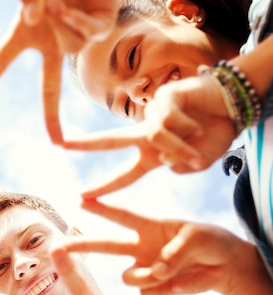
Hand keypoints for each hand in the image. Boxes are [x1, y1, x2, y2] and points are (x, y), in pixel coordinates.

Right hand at [0, 0, 124, 143]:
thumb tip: (31, 16)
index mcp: (26, 31)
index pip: (2, 61)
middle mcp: (50, 40)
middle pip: (50, 86)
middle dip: (52, 115)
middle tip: (56, 142)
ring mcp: (76, 36)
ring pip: (68, 43)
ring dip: (58, 21)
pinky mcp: (100, 27)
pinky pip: (87, 35)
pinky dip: (75, 23)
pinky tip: (66, 7)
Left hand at [64, 75, 235, 197]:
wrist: (232, 107)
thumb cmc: (215, 135)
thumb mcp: (198, 162)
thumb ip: (180, 166)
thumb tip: (162, 158)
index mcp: (151, 154)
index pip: (125, 175)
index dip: (105, 187)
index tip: (81, 197)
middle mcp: (147, 135)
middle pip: (111, 140)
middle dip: (86, 144)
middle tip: (61, 145)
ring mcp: (153, 115)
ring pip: (157, 136)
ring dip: (182, 146)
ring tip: (200, 145)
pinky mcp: (164, 97)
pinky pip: (171, 120)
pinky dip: (190, 127)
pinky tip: (199, 124)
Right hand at [64, 198, 250, 294]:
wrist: (224, 265)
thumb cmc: (208, 241)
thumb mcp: (196, 238)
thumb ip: (174, 252)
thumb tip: (157, 272)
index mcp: (149, 227)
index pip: (121, 216)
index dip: (102, 208)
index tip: (81, 200)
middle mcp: (140, 247)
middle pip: (106, 246)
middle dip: (82, 246)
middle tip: (58, 248)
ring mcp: (146, 269)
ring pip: (130, 277)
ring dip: (147, 278)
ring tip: (169, 274)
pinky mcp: (155, 289)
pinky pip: (148, 294)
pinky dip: (164, 290)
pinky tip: (180, 283)